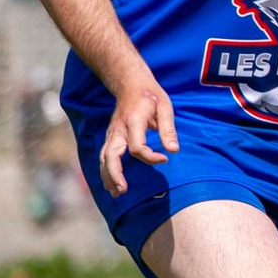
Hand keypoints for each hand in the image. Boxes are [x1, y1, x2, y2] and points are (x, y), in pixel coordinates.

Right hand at [99, 80, 177, 195]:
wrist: (130, 84)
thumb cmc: (151, 96)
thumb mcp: (165, 107)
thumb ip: (168, 129)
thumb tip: (173, 150)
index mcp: (133, 121)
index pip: (136, 147)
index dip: (150, 157)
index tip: (165, 159)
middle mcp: (118, 130)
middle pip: (111, 155)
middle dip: (115, 174)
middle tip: (123, 190)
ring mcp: (112, 134)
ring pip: (104, 158)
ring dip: (108, 176)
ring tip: (117, 193)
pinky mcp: (111, 137)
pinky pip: (104, 156)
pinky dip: (105, 171)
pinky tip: (110, 184)